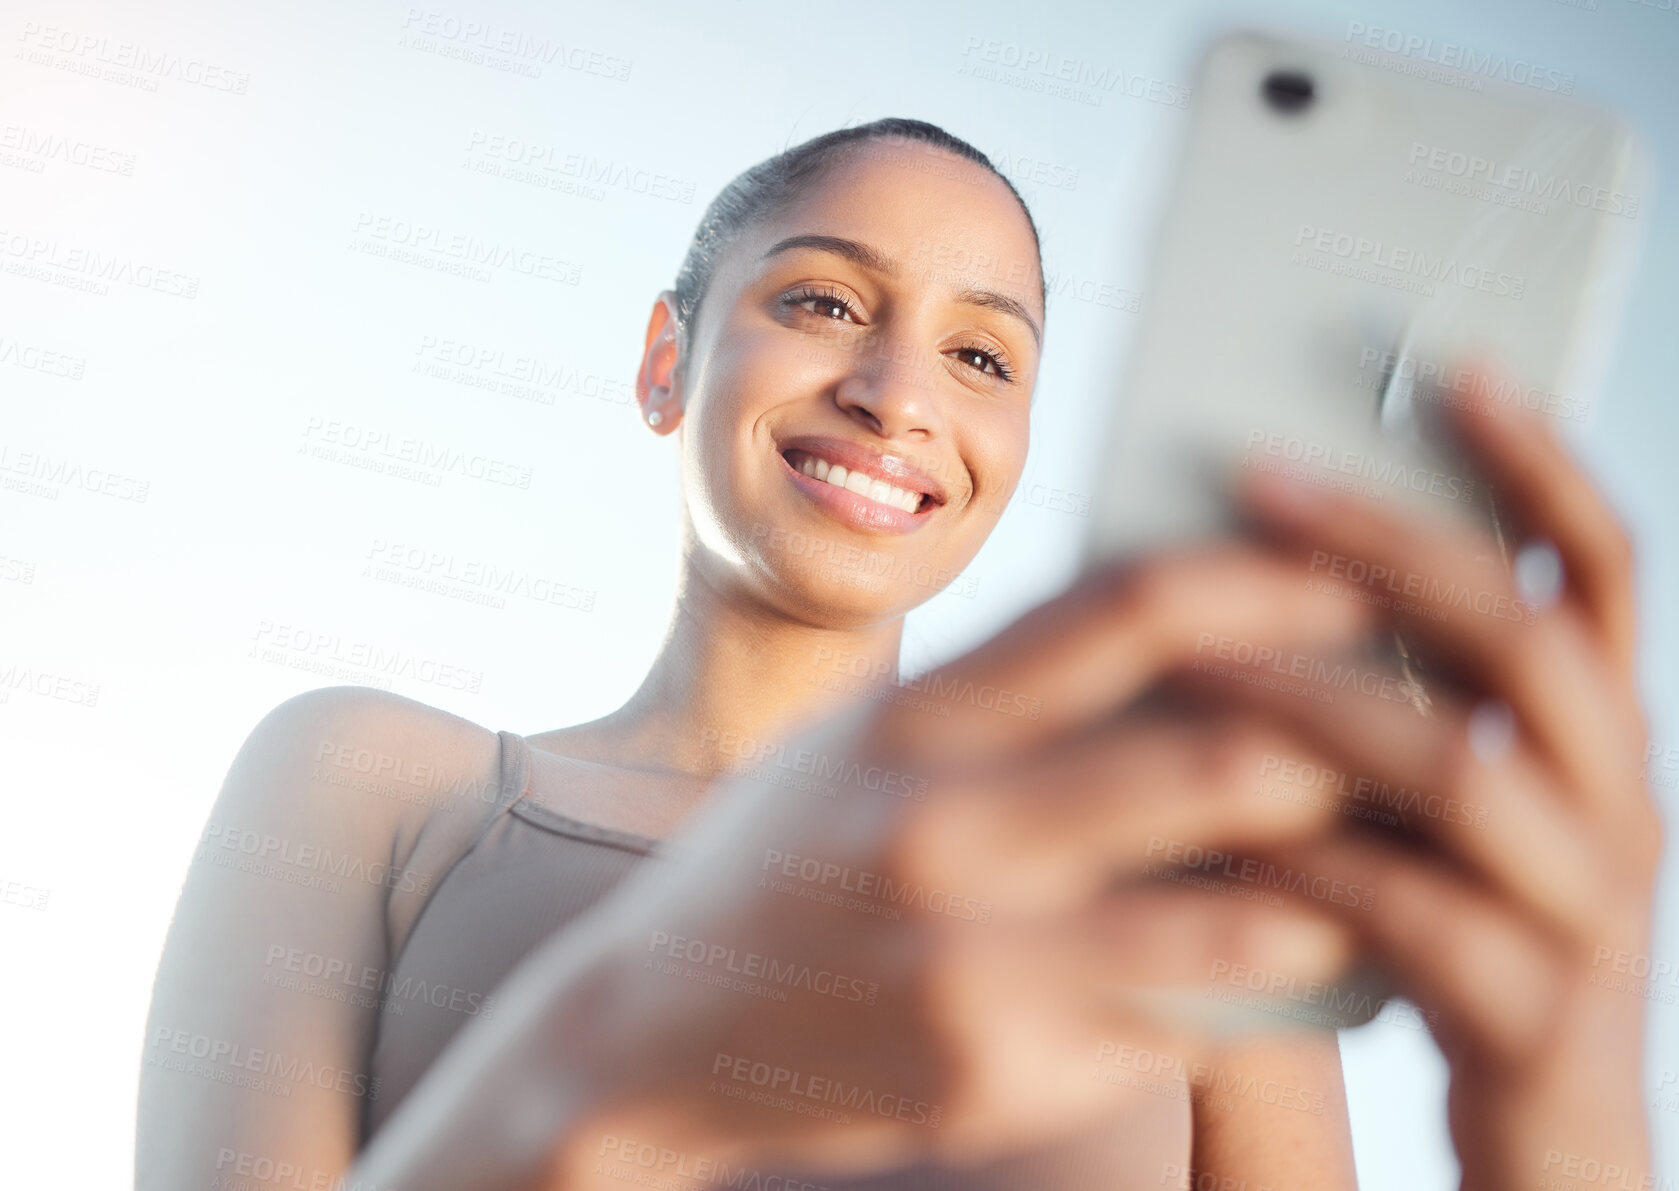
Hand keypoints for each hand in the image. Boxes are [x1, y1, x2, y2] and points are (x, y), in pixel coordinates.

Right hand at [519, 544, 1396, 1183]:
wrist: (652, 1027)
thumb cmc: (780, 860)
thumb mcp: (863, 738)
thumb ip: (1002, 685)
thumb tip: (1172, 620)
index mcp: (918, 716)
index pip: (1130, 607)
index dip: (1268, 581)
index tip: (1351, 575)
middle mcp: (946, 826)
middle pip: (1220, 754)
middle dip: (1346, 739)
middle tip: (1404, 727)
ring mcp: (975, 961)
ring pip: (1240, 907)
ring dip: (1332, 875)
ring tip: (1368, 849)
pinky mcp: (999, 1071)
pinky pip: (1184, 1015)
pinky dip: (1253, 979)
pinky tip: (1279, 953)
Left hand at [1182, 367, 1663, 1190]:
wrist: (1544, 1139)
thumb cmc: (1457, 933)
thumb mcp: (1444, 807)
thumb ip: (1394, 705)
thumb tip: (1253, 577)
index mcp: (1596, 733)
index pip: (1597, 564)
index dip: (1536, 460)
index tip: (1452, 367)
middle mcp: (1616, 799)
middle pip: (1520, 635)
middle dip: (1386, 546)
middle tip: (1263, 478)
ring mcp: (1585, 907)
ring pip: (1459, 768)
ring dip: (1316, 702)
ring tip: (1199, 660)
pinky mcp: (1526, 1010)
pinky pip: (1411, 911)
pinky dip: (1310, 863)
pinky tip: (1225, 836)